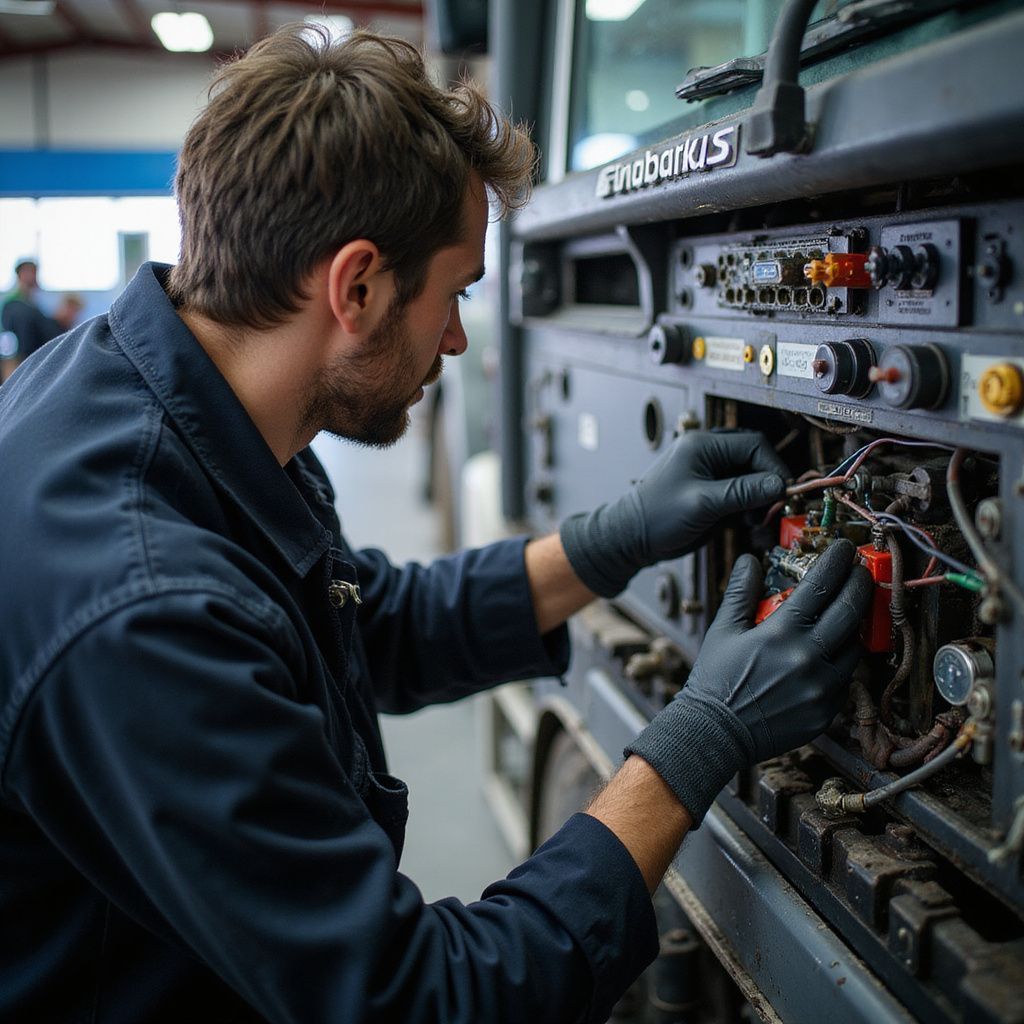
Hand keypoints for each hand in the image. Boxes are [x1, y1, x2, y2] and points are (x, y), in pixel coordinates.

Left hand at [559, 430, 787, 596]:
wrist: (632, 538)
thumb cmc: (656, 516)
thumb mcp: (702, 504)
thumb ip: (742, 492)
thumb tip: (779, 485)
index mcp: (703, 445)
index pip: (753, 445)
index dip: (773, 467)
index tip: (782, 492)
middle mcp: (708, 453)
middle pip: (754, 458)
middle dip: (766, 482)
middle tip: (770, 507)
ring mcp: (710, 472)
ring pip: (750, 476)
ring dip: (759, 496)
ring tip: (754, 518)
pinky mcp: (712, 491)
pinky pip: (740, 492)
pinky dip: (749, 506)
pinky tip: (746, 522)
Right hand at [624, 539, 872, 824]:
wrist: (716, 733)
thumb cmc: (716, 679)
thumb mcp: (723, 630)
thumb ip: (741, 591)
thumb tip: (750, 559)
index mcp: (780, 633)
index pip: (820, 585)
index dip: (837, 561)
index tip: (844, 547)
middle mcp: (807, 659)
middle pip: (851, 611)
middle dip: (861, 584)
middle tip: (861, 571)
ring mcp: (821, 688)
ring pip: (854, 647)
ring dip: (854, 626)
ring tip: (847, 613)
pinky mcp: (827, 711)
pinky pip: (845, 679)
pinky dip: (840, 661)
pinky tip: (829, 653)